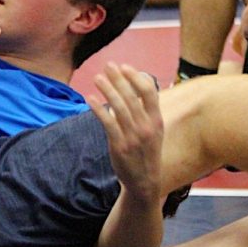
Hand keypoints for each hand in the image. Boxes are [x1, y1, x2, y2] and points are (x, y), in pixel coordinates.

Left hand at [85, 63, 162, 202]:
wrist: (144, 181)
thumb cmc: (146, 152)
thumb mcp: (154, 130)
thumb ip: (146, 110)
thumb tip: (137, 85)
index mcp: (157, 121)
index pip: (149, 93)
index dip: (136, 77)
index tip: (124, 66)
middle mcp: (147, 127)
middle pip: (131, 96)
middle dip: (118, 79)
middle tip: (107, 65)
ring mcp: (133, 137)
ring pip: (119, 107)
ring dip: (107, 90)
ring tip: (97, 78)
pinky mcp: (119, 146)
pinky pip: (108, 123)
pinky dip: (98, 109)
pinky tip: (90, 98)